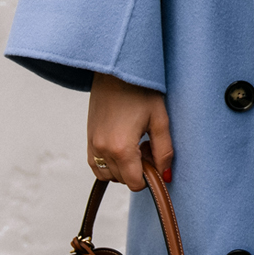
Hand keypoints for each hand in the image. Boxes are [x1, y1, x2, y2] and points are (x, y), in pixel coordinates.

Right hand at [87, 74, 173, 191]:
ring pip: (109, 175)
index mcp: (121, 148)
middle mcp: (102, 150)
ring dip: (123, 168)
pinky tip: (121, 145)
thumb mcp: (160, 120)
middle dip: (137, 170)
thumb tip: (165, 175)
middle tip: (146, 144)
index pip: (135, 184)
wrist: (116, 70)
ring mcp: (92, 145)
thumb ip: (164, 151)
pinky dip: (110, 163)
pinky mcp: (88, 139)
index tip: (154, 156)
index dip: (150, 176)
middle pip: (122, 180)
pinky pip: (96, 165)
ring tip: (134, 144)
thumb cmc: (141, 90)